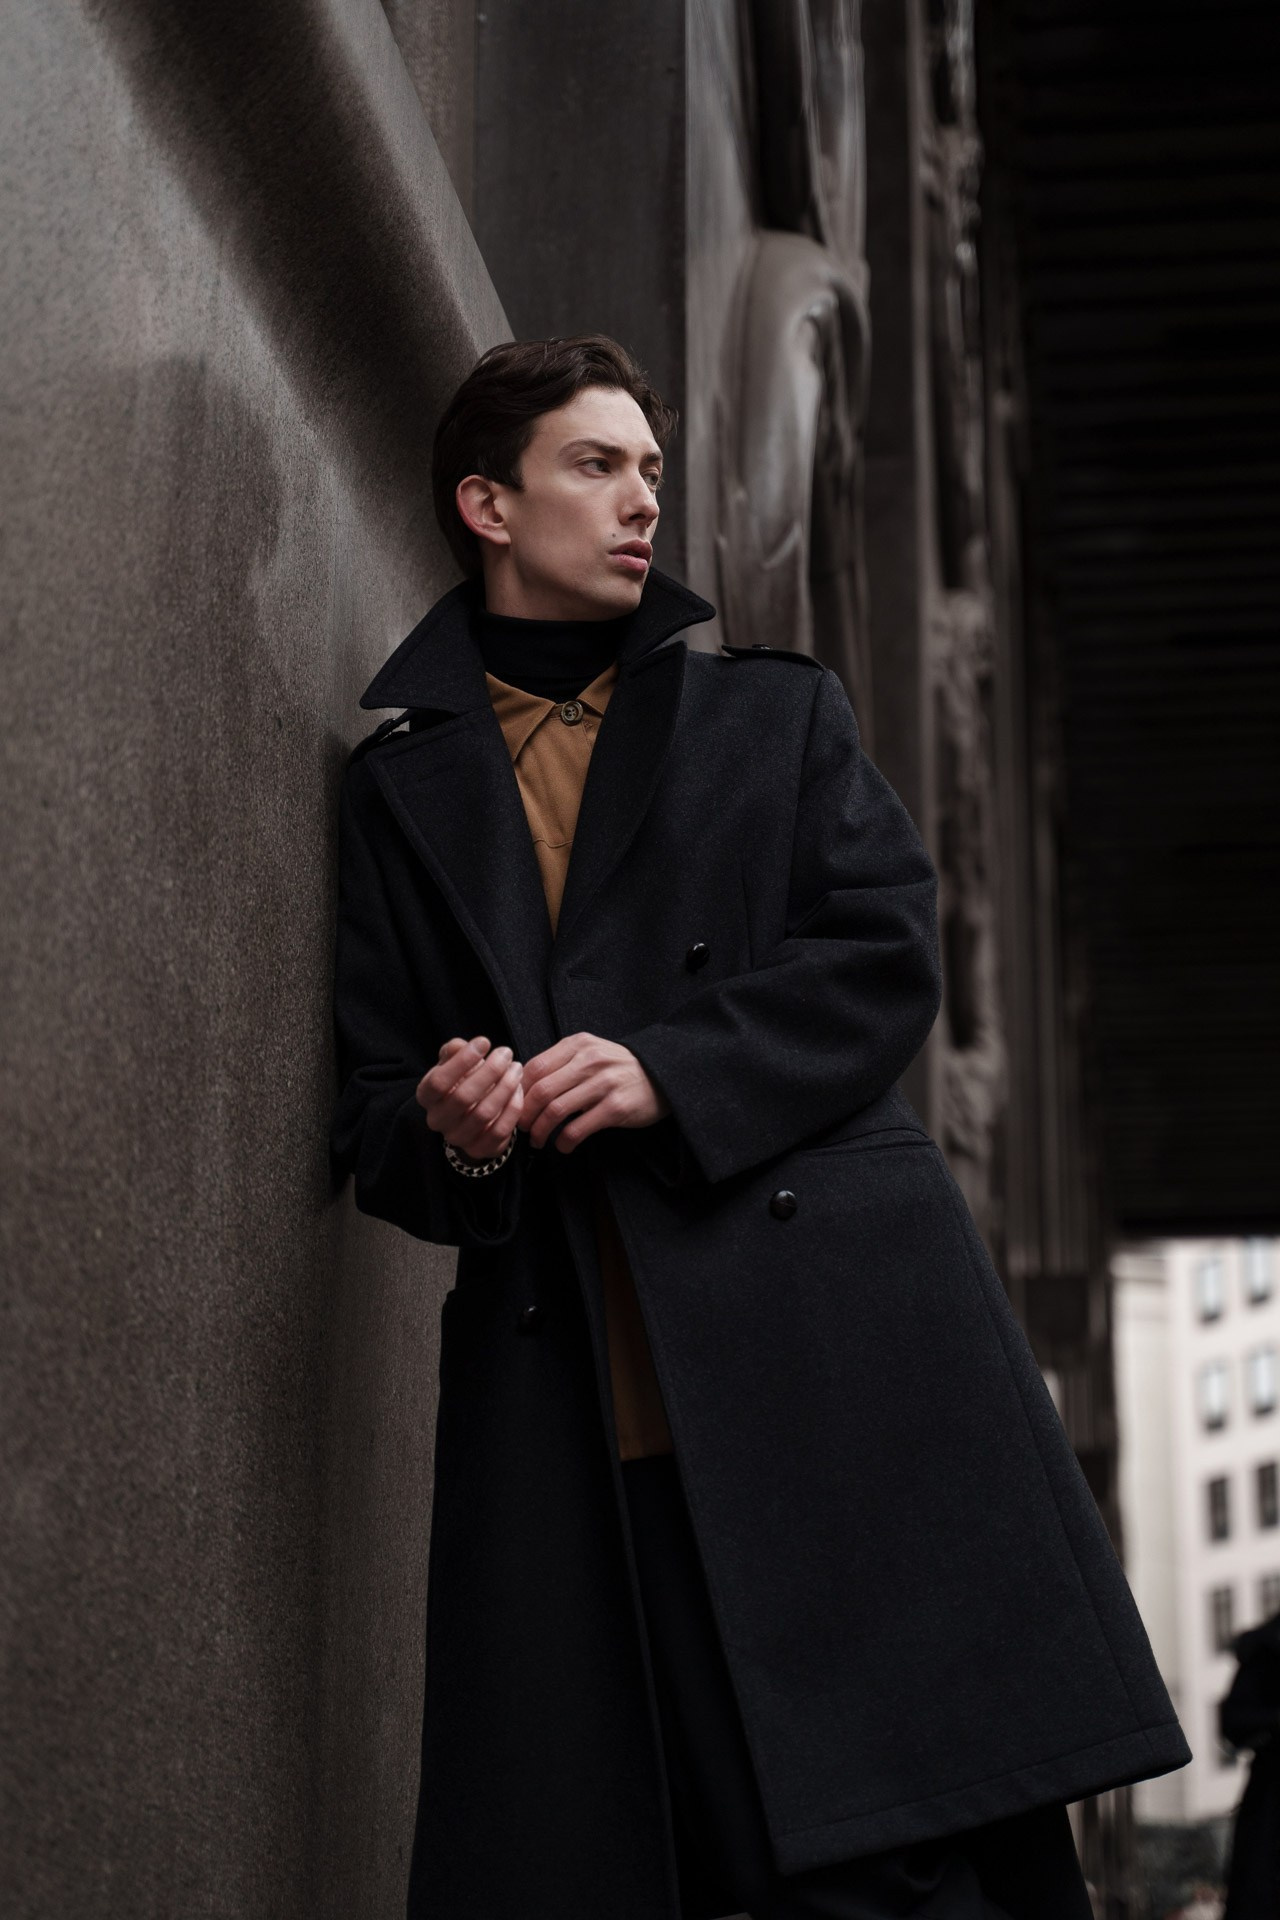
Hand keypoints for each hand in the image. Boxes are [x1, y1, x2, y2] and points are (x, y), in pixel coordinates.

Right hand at [417, 1035, 522, 1160]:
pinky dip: (513, 1108)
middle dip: (490, 1072)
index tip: (484, 1042)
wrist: (470, 1113)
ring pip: (484, 1114)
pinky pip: (500, 1130)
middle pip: (463, 1097)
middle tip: (506, 1053)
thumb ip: (453, 1051)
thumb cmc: (462, 1081)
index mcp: (426, 1097)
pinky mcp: (480, 1149)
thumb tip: (458, 1046)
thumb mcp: (453, 1062)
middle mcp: (437, 1120)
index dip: (462, 1061)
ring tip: (516, 1068)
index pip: (438, 1082)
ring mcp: (458, 1138)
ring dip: (505, 1087)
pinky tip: (519, 1089)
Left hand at [518, 1032, 670, 1153]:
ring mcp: (604, 1084)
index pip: (535, 1067)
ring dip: (541, 1131)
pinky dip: (564, 1142)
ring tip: (538, 1141)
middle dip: (525, 1115)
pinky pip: (578, 1128)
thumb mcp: (591, 1053)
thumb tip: (523, 1085)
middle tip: (523, 1128)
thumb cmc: (619, 1068)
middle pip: (541, 1090)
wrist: (662, 1075)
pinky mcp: (615, 1108)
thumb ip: (561, 1063)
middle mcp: (590, 1061)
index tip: (515, 1106)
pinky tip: (563, 1146)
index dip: (519, 1091)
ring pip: (556, 1110)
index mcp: (578, 1045)